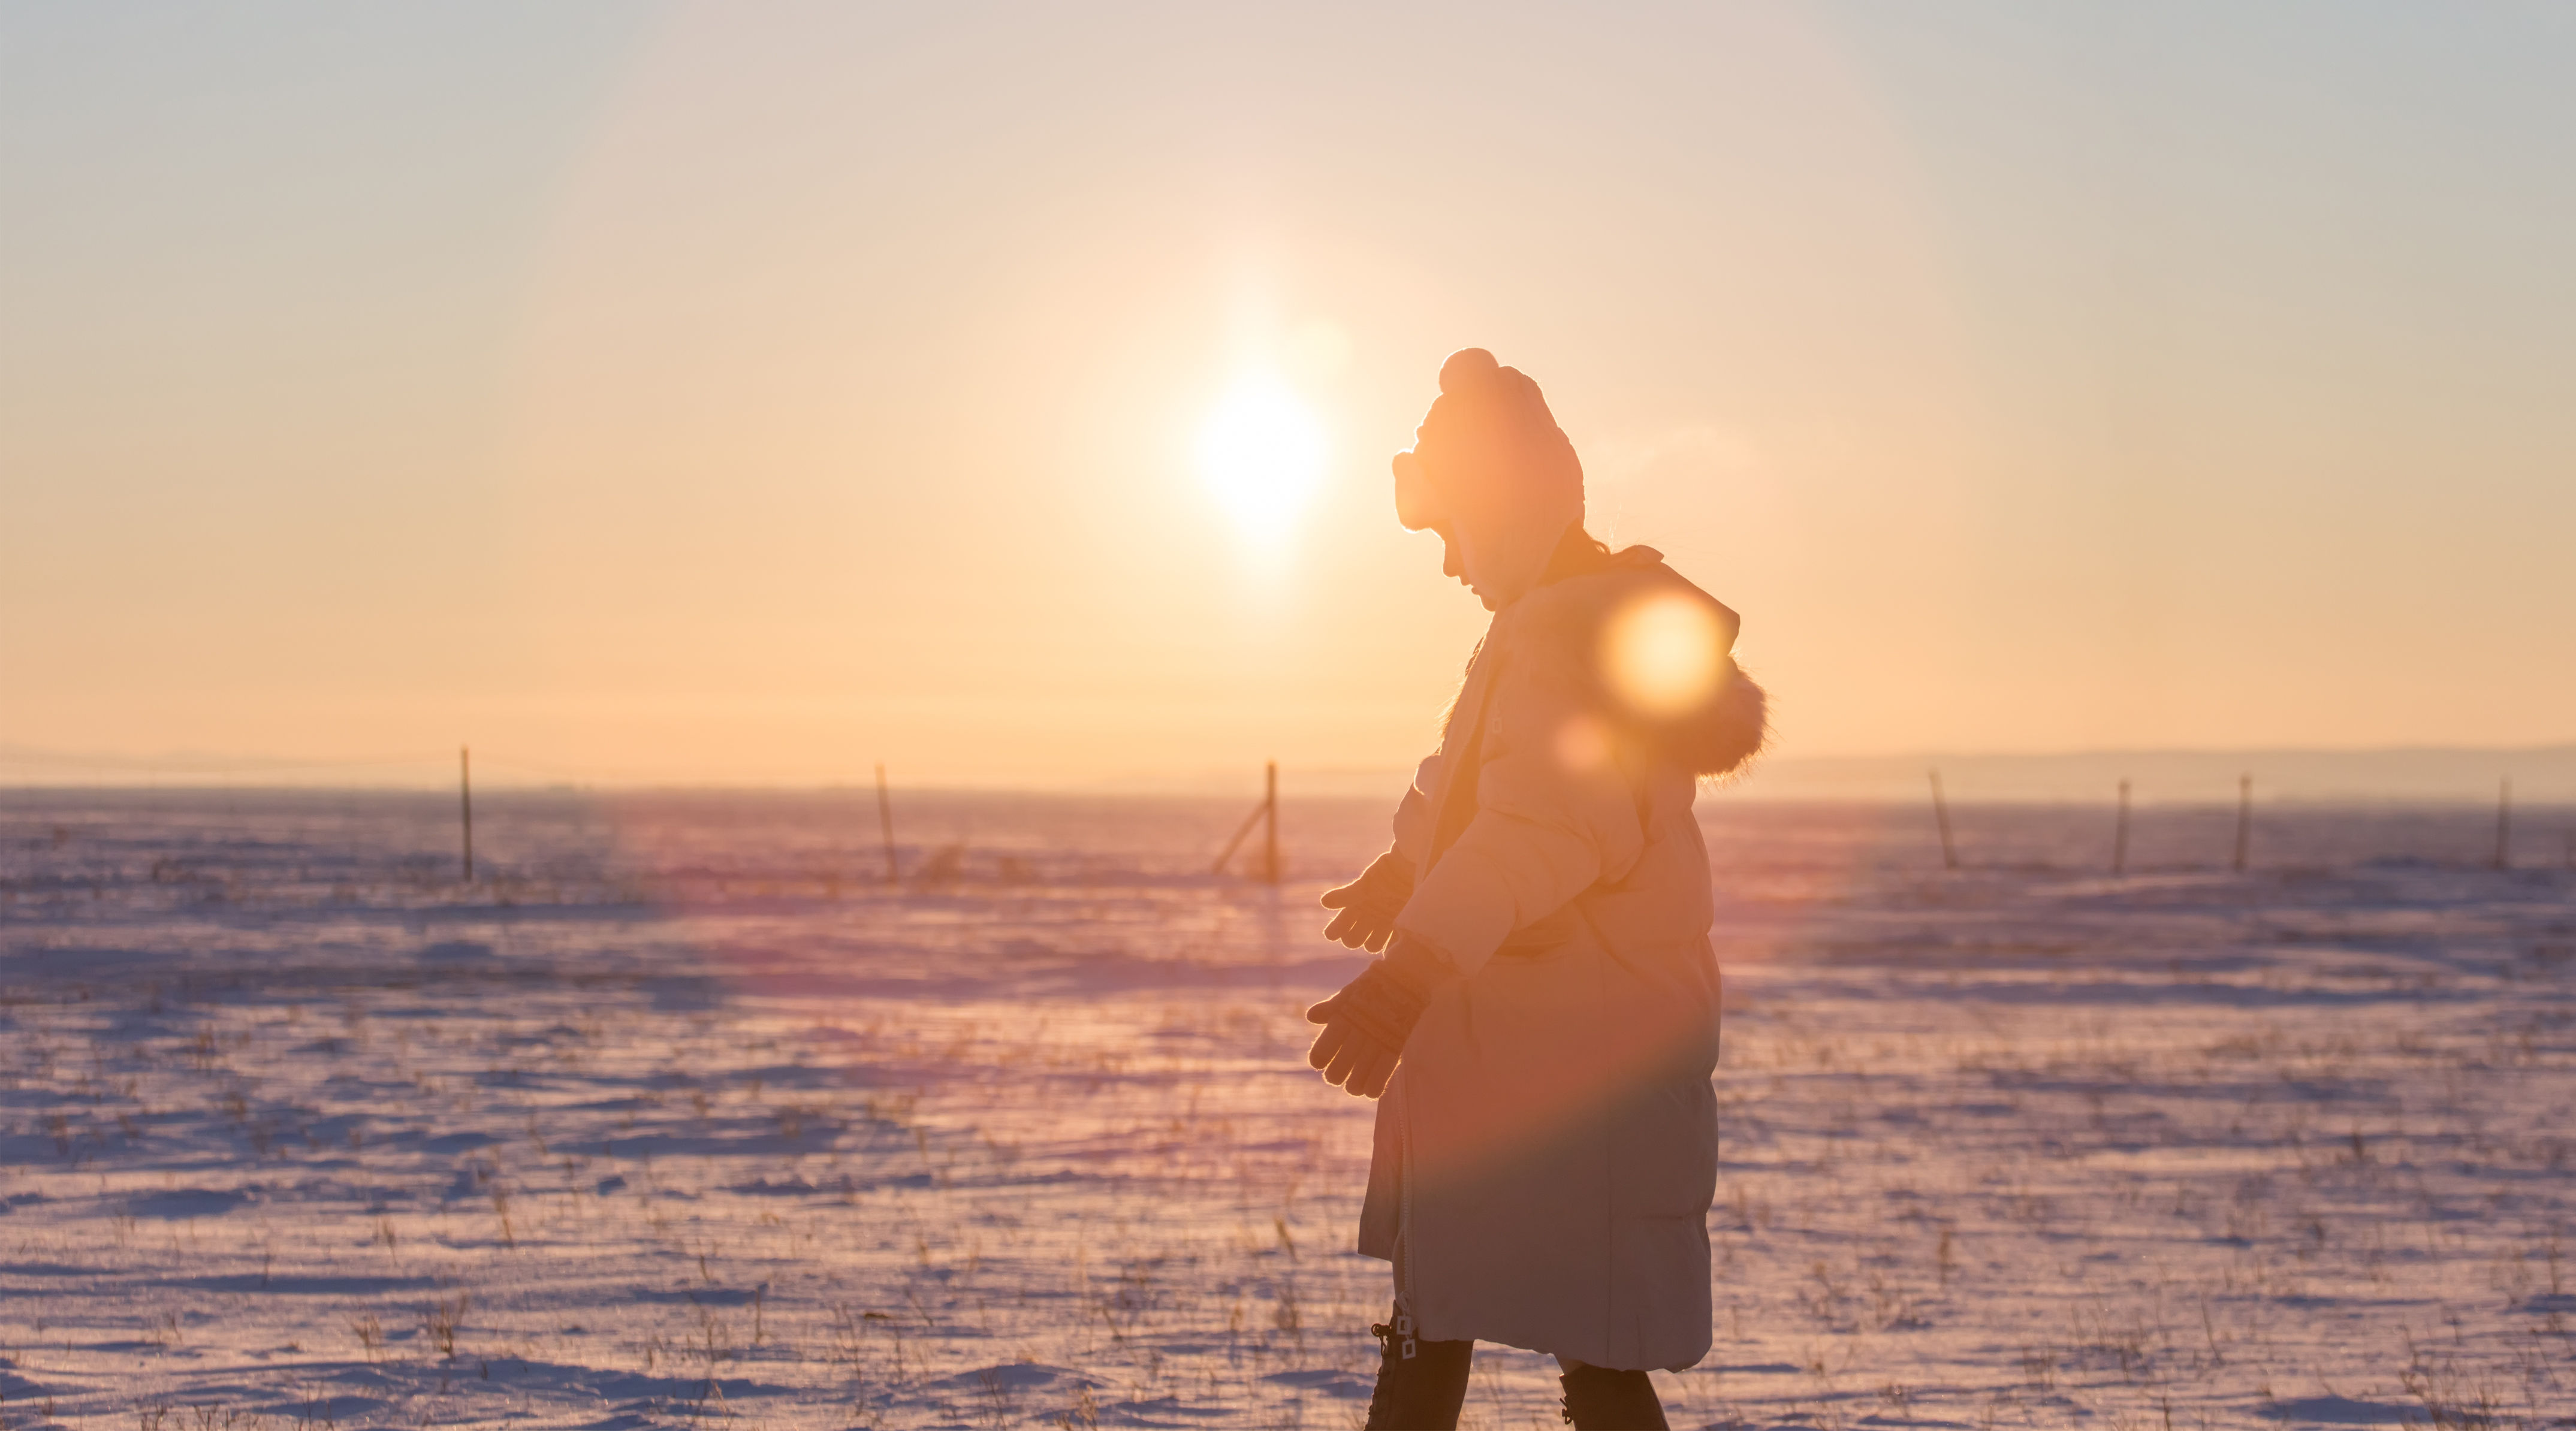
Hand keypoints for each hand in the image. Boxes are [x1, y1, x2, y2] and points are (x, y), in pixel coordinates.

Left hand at [1304, 935, 1453, 1098]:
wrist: (1406, 979)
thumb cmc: (1373, 987)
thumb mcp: (1349, 994)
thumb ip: (1331, 1009)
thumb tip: (1311, 1017)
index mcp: (1341, 1021)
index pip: (1320, 1053)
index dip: (1318, 1060)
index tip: (1320, 1060)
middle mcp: (1356, 1035)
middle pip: (1335, 1074)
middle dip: (1334, 1076)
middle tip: (1337, 1073)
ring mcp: (1376, 1044)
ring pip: (1354, 1082)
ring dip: (1352, 1086)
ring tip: (1353, 1082)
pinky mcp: (1394, 1049)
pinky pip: (1379, 1080)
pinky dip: (1371, 1089)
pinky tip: (1369, 1089)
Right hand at [1320, 849, 1414, 951]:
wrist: (1413, 866)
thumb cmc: (1387, 872)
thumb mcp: (1367, 884)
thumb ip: (1348, 895)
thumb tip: (1324, 902)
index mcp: (1357, 905)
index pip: (1340, 925)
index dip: (1335, 930)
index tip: (1333, 934)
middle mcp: (1369, 916)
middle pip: (1354, 939)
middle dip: (1353, 939)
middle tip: (1357, 935)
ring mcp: (1385, 921)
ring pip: (1372, 945)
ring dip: (1372, 944)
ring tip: (1374, 941)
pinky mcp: (1402, 924)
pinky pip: (1394, 943)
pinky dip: (1392, 947)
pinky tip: (1392, 948)